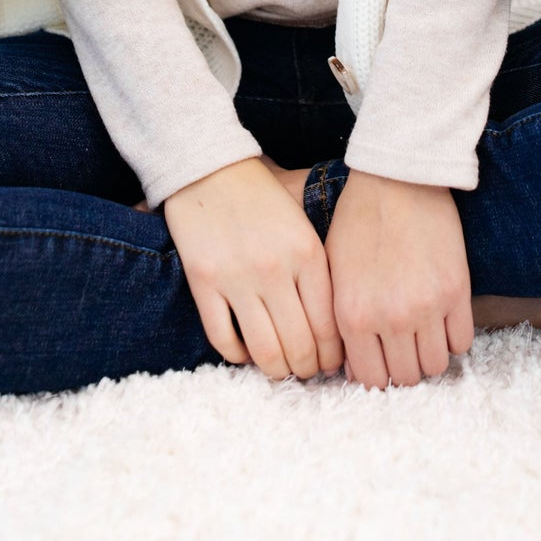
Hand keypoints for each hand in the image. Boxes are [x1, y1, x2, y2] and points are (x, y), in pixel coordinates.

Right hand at [163, 156, 343, 382]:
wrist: (210, 168)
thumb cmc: (262, 197)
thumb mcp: (303, 225)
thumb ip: (319, 269)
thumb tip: (337, 327)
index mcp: (308, 254)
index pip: (329, 327)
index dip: (332, 357)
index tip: (330, 365)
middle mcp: (276, 269)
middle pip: (300, 346)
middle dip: (306, 370)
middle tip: (306, 372)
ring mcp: (237, 278)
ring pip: (264, 351)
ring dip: (276, 370)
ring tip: (279, 369)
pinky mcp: (204, 282)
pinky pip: (223, 339)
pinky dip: (237, 356)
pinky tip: (244, 353)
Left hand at [324, 170, 473, 387]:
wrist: (397, 178)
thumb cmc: (358, 219)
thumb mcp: (333, 272)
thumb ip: (341, 321)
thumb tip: (353, 366)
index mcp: (352, 315)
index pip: (371, 379)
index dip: (378, 375)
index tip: (383, 361)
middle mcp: (389, 319)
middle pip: (406, 378)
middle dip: (404, 367)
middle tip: (404, 348)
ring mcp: (426, 307)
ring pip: (435, 366)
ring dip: (430, 354)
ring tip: (424, 333)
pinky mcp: (456, 291)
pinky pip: (461, 342)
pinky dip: (453, 338)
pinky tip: (443, 319)